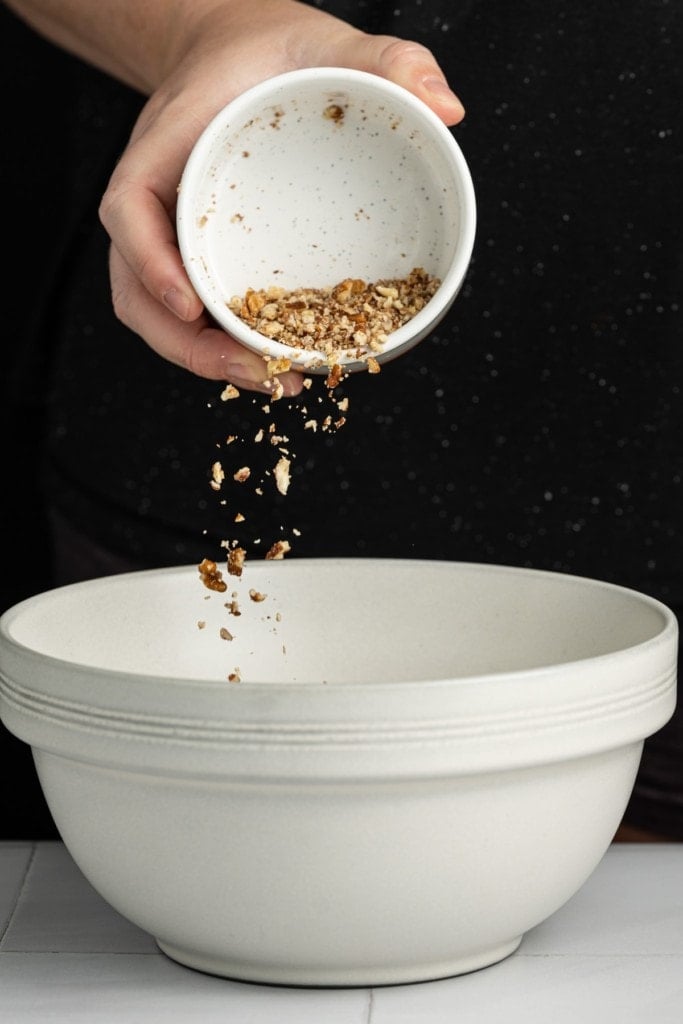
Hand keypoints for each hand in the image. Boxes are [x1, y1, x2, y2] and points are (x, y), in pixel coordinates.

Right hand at [98, 0, 464, 393]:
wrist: (235, 52)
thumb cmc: (263, 47)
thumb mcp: (321, 39)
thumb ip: (382, 59)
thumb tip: (447, 107)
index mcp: (166, 147)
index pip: (130, 210)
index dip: (150, 263)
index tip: (189, 302)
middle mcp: (159, 200)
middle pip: (138, 289)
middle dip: (188, 344)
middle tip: (258, 370)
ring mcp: (173, 233)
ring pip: (159, 313)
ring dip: (205, 357)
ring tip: (274, 381)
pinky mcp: (199, 253)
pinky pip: (193, 309)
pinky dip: (221, 342)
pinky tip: (272, 361)